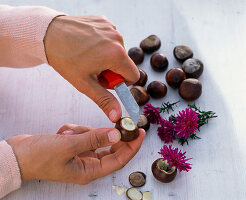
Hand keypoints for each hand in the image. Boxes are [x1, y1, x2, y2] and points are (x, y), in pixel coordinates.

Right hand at [7, 124, 144, 183]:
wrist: (16, 155)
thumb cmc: (39, 156)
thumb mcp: (68, 146)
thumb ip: (94, 139)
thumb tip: (116, 135)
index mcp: (88, 171)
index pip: (118, 160)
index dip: (131, 147)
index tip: (139, 133)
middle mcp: (87, 164)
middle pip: (109, 149)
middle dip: (111, 135)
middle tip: (120, 122)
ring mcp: (80, 154)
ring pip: (94, 137)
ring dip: (84, 131)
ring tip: (67, 133)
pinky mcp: (73, 146)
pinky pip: (82, 134)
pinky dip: (75, 130)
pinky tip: (62, 133)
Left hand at [44, 15, 139, 121]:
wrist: (48, 34)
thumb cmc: (65, 59)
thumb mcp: (85, 84)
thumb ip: (104, 100)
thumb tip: (117, 116)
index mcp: (116, 55)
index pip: (133, 76)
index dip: (120, 82)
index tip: (105, 80)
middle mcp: (117, 39)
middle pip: (124, 64)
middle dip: (112, 70)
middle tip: (93, 69)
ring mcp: (110, 28)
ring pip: (118, 51)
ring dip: (107, 57)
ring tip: (88, 57)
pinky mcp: (104, 21)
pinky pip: (110, 38)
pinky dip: (102, 44)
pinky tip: (88, 45)